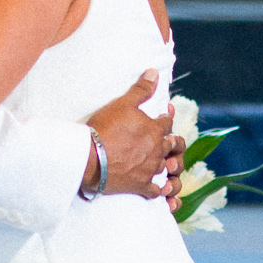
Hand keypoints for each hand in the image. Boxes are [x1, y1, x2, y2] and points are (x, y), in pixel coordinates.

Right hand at [86, 74, 184, 205]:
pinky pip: (156, 191)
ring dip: (169, 163)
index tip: (167, 112)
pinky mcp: (141, 185)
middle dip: (172, 140)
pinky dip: (162, 190)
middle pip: (171, 145)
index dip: (167, 116)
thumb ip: (141, 89)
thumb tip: (154, 72)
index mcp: (154, 130)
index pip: (167, 122)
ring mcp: (150, 169)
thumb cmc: (106, 128)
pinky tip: (163, 189)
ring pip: (167, 167)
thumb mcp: (123, 103)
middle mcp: (156, 150)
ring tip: (168, 161)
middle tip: (169, 138)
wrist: (91, 157)